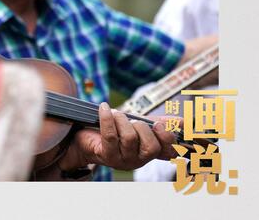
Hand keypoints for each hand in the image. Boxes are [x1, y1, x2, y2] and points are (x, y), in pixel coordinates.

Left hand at [58, 102, 179, 171]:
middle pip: (151, 147)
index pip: (169, 151)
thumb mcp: (138, 125)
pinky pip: (110, 135)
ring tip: (115, 114)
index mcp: (151, 153)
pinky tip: (104, 108)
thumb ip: (159, 122)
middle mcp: (140, 160)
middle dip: (142, 127)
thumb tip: (182, 121)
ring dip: (122, 120)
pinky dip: (107, 118)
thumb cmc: (116, 131)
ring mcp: (123, 161)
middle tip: (132, 119)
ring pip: (129, 139)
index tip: (159, 123)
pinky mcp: (107, 156)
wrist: (85, 140)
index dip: (168, 138)